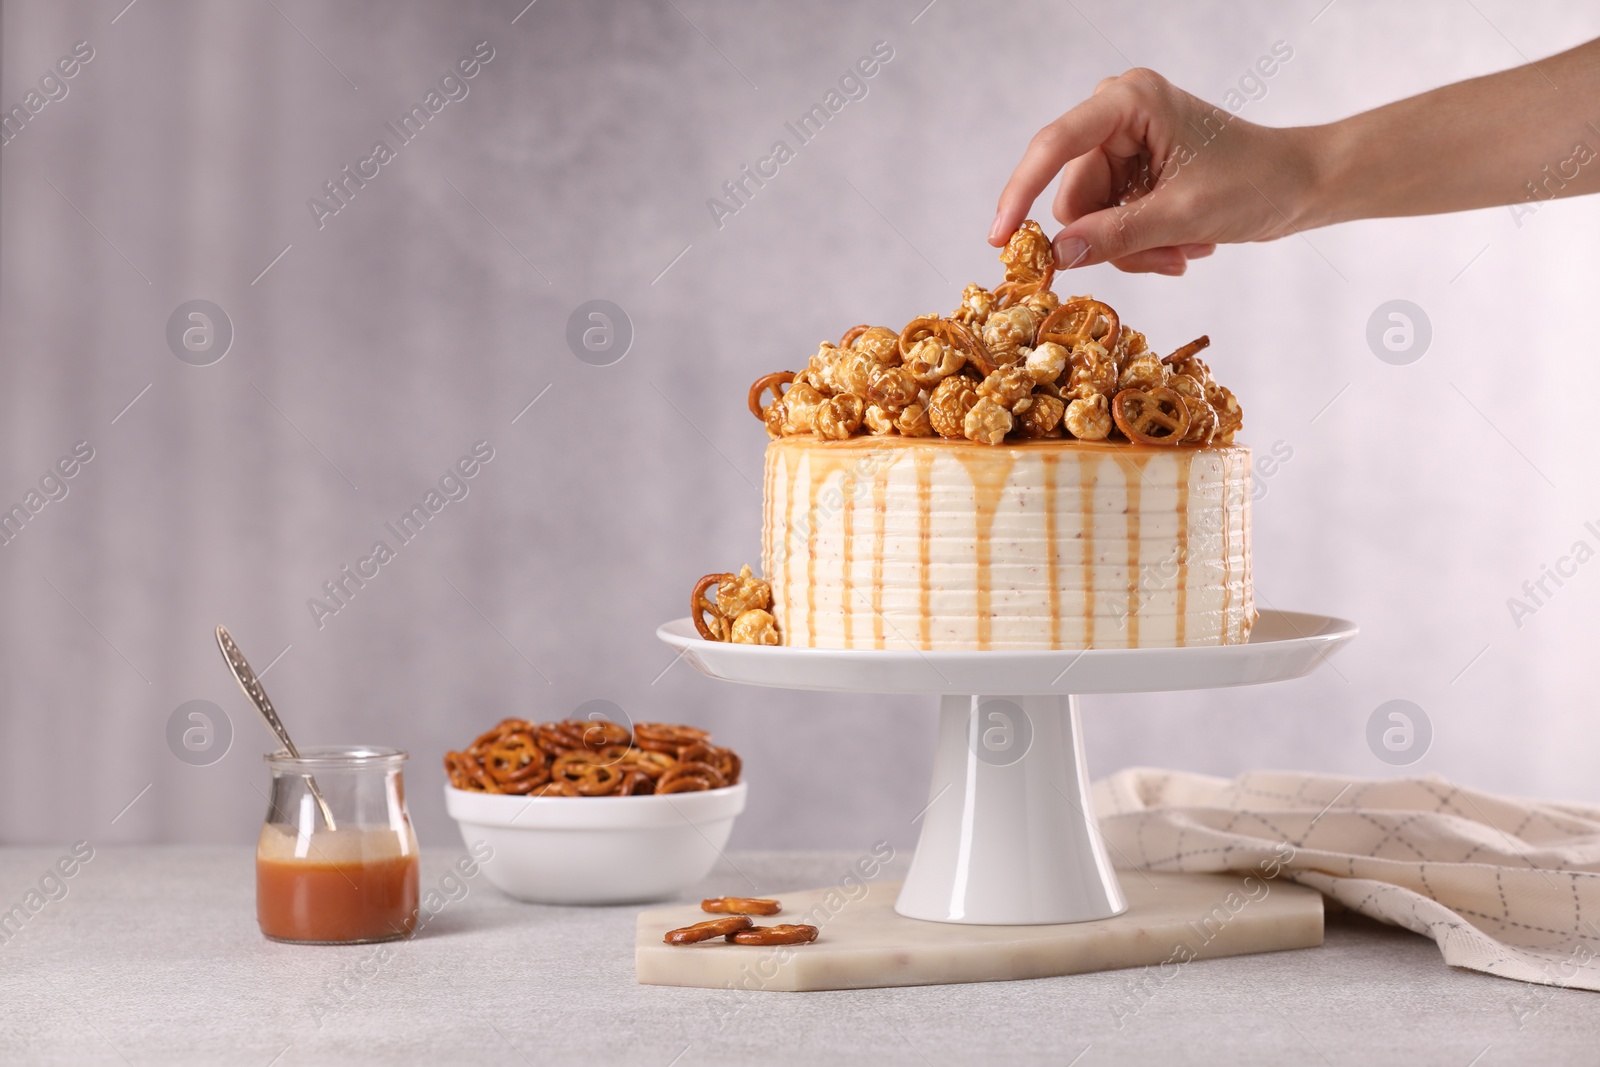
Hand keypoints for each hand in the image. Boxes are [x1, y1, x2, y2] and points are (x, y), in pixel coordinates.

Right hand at [989, 69, 1318, 274]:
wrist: (1301, 185)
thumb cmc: (1256, 183)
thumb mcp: (1181, 218)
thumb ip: (1114, 236)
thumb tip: (1055, 256)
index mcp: (1130, 102)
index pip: (1054, 146)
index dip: (1020, 193)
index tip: (1000, 240)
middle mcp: (1119, 114)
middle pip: (1074, 195)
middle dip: (1111, 238)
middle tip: (1162, 258)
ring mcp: (1124, 143)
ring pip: (1090, 217)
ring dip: (1132, 247)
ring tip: (1180, 251)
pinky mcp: (1132, 169)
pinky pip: (1108, 221)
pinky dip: (1141, 244)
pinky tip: (1180, 246)